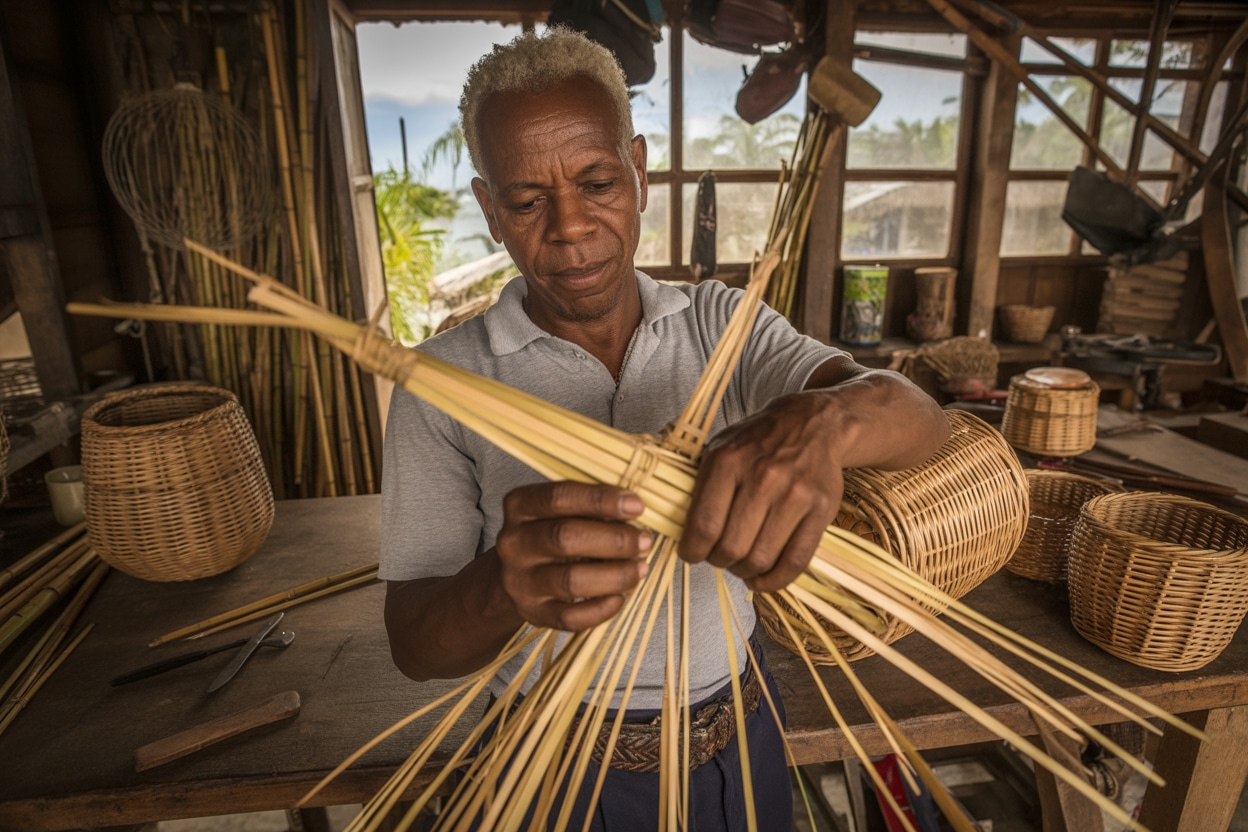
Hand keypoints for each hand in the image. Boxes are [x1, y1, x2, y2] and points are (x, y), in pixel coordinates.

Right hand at [495, 482, 652, 630]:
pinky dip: (601, 609)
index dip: (601, 500)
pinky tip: (620, 596)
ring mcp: (521, 581)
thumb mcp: (562, 511)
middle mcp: (514, 543)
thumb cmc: (551, 534)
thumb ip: (592, 507)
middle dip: (615, 540)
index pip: (559, 497)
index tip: (636, 506)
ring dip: (615, 575)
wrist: (518, 575)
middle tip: (644, 541)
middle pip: (566, 538)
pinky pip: (570, 617)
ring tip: (639, 569)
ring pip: (571, 580)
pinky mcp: (533, 613)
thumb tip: (633, 513)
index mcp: (520, 506)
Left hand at [678, 393, 848, 592]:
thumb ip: (698, 485)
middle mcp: (763, 477)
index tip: (691, 554)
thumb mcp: (719, 448)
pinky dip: (774, 580)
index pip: (703, 526)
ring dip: (745, 572)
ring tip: (740, 564)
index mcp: (728, 461)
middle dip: (719, 562)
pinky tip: (762, 578)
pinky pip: (796, 561)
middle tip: (719, 557)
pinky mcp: (821, 510)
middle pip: (732, 548)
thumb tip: (675, 529)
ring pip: (761, 559)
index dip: (692, 551)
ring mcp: (795, 495)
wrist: (811, 423)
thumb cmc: (757, 441)